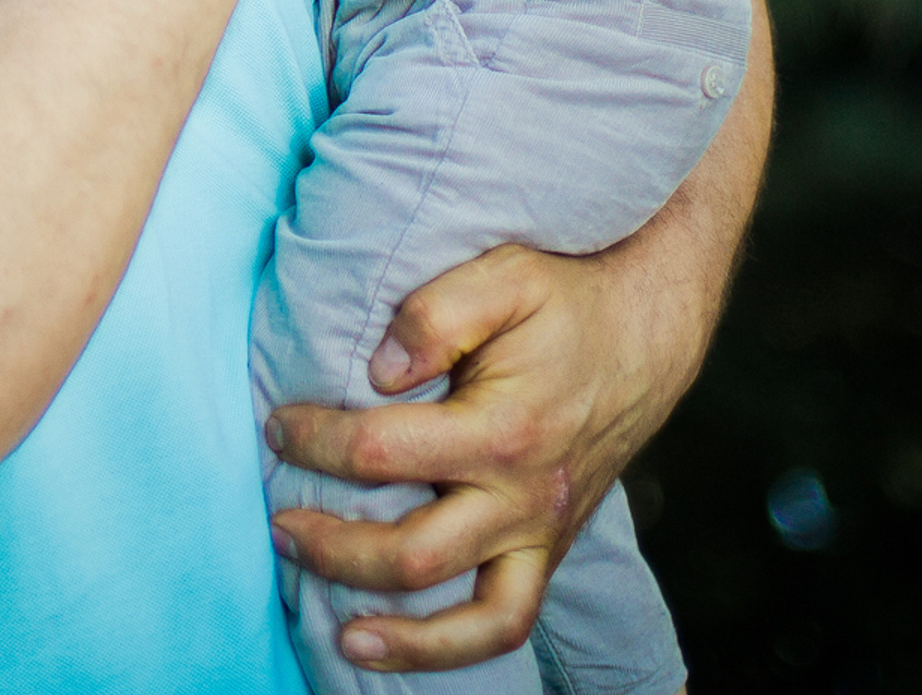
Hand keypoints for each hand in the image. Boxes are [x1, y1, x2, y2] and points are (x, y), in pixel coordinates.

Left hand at [266, 245, 684, 672]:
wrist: (644, 329)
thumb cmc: (564, 297)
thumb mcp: (503, 275)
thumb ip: (437, 313)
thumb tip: (380, 369)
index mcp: (505, 429)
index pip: (384, 452)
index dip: (317, 444)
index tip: (277, 427)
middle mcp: (527, 498)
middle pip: (416, 554)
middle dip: (336, 547)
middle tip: (280, 526)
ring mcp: (543, 533)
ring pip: (478, 621)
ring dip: (405, 637)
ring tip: (343, 635)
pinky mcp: (551, 549)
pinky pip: (509, 621)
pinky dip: (457, 646)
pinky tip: (406, 642)